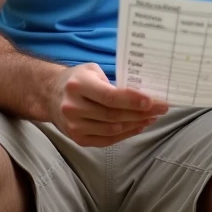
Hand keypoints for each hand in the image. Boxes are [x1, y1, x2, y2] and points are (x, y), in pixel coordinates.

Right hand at [50, 63, 168, 147]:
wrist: (49, 95)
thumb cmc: (78, 79)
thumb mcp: (92, 70)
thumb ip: (113, 81)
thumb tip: (143, 92)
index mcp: (78, 86)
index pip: (110, 97)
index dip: (132, 100)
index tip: (152, 101)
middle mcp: (73, 107)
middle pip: (114, 115)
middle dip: (141, 112)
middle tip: (161, 108)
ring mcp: (74, 126)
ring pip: (112, 129)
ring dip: (136, 124)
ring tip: (153, 117)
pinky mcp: (77, 138)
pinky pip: (107, 140)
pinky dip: (126, 134)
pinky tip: (139, 126)